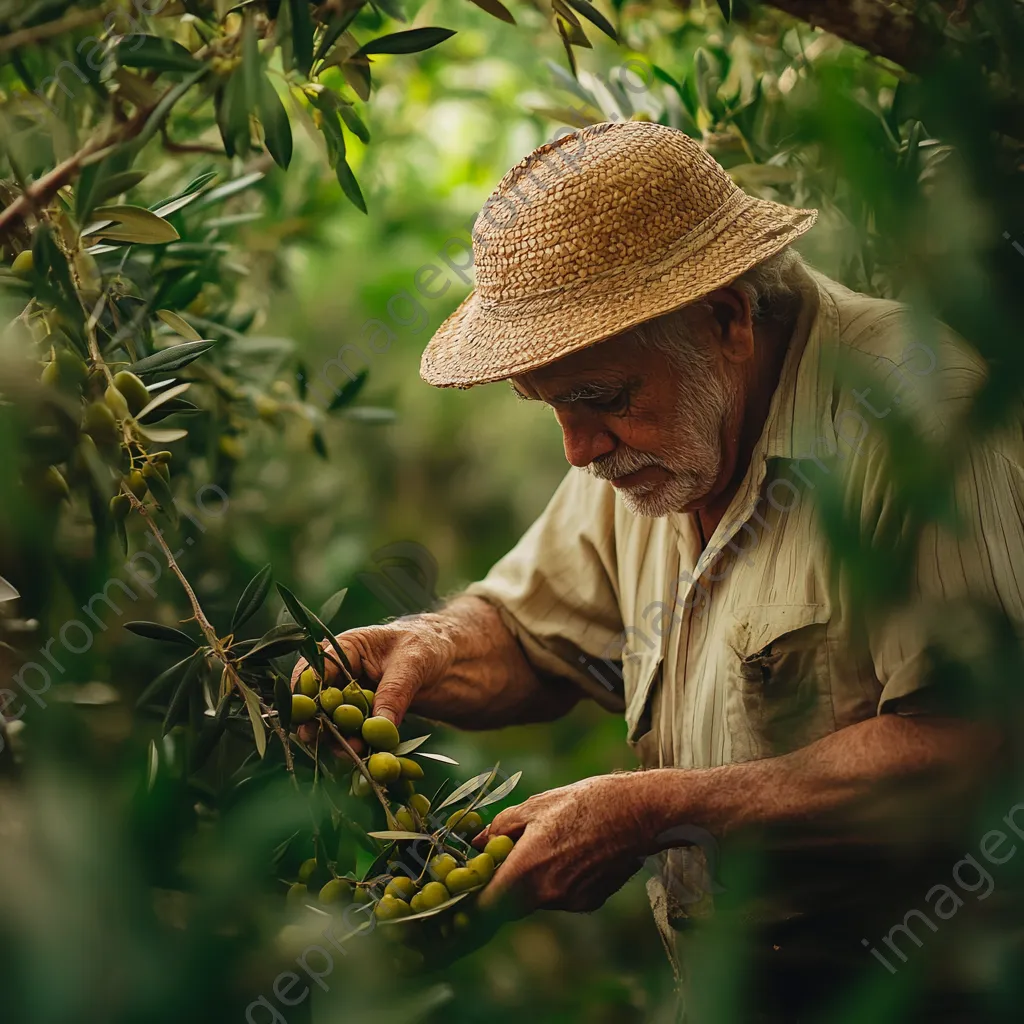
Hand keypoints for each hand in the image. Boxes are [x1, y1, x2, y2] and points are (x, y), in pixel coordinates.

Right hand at [289, 615, 454, 750]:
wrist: (458, 660)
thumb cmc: (433, 645)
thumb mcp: (414, 662)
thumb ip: (394, 692)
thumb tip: (377, 728)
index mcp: (348, 647)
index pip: (316, 667)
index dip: (305, 691)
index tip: (305, 715)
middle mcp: (345, 673)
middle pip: (319, 699)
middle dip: (317, 720)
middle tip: (315, 739)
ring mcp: (356, 698)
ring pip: (336, 722)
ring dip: (338, 738)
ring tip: (351, 752)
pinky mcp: (369, 719)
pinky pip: (358, 735)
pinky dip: (360, 747)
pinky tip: (365, 759)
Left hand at [473, 773, 654, 913]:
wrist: (640, 811)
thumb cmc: (586, 802)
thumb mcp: (536, 805)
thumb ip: (501, 828)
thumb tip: (479, 842)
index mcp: (527, 870)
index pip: (485, 907)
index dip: (471, 902)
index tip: (465, 890)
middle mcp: (548, 895)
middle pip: (511, 902)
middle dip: (504, 883)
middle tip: (506, 856)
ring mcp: (571, 902)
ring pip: (538, 897)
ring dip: (534, 878)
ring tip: (551, 842)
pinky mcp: (591, 901)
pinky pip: (562, 895)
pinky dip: (559, 879)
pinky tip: (575, 851)